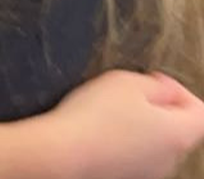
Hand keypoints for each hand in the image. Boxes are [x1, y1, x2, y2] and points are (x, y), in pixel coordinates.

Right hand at [44, 70, 203, 178]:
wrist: (62, 152)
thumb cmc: (94, 117)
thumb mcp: (128, 82)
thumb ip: (158, 85)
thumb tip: (167, 91)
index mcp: (178, 134)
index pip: (200, 110)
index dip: (178, 90)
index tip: (153, 81)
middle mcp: (171, 159)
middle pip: (177, 128)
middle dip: (157, 109)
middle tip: (127, 94)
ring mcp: (149, 172)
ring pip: (155, 143)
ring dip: (139, 126)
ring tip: (108, 113)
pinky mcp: (127, 177)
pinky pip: (135, 155)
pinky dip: (123, 142)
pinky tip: (100, 131)